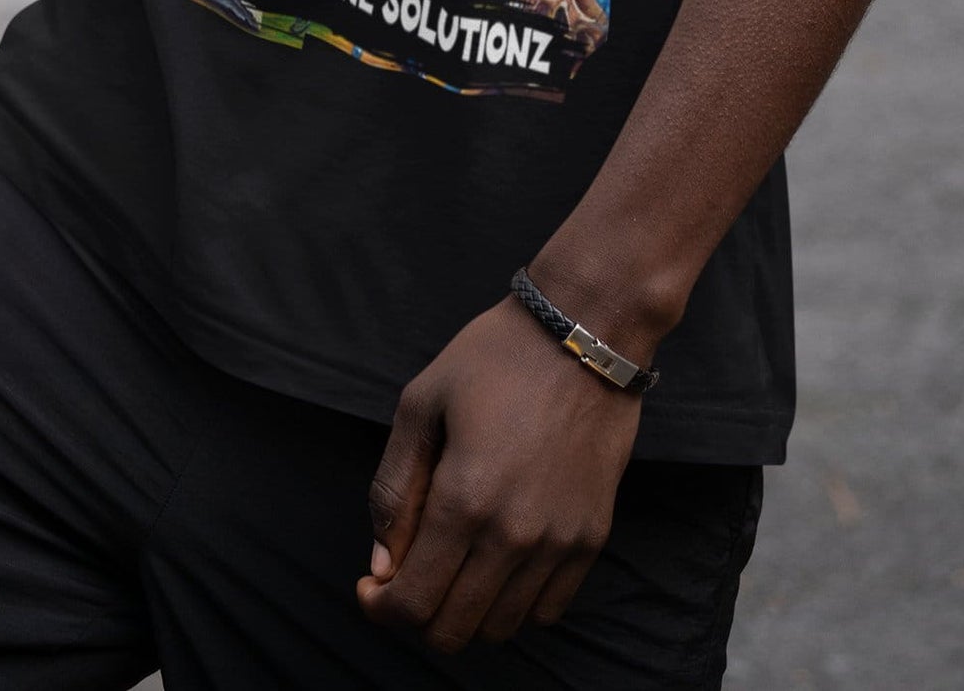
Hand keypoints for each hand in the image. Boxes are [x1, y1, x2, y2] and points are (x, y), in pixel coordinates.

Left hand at [357, 295, 640, 655]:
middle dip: (417, 614)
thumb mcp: (421, 403)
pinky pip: (546, 609)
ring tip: (453, 566)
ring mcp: (559, 542)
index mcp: (463, 499)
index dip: (381, 608)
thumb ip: (394, 488)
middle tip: (409, 575)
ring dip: (465, 612)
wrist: (583, 334)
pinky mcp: (591, 538)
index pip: (413, 602)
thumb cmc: (494, 358)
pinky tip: (496, 564)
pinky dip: (514, 604)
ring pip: (500, 628)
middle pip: (453, 630)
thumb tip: (382, 563)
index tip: (372, 587)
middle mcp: (514, 535)